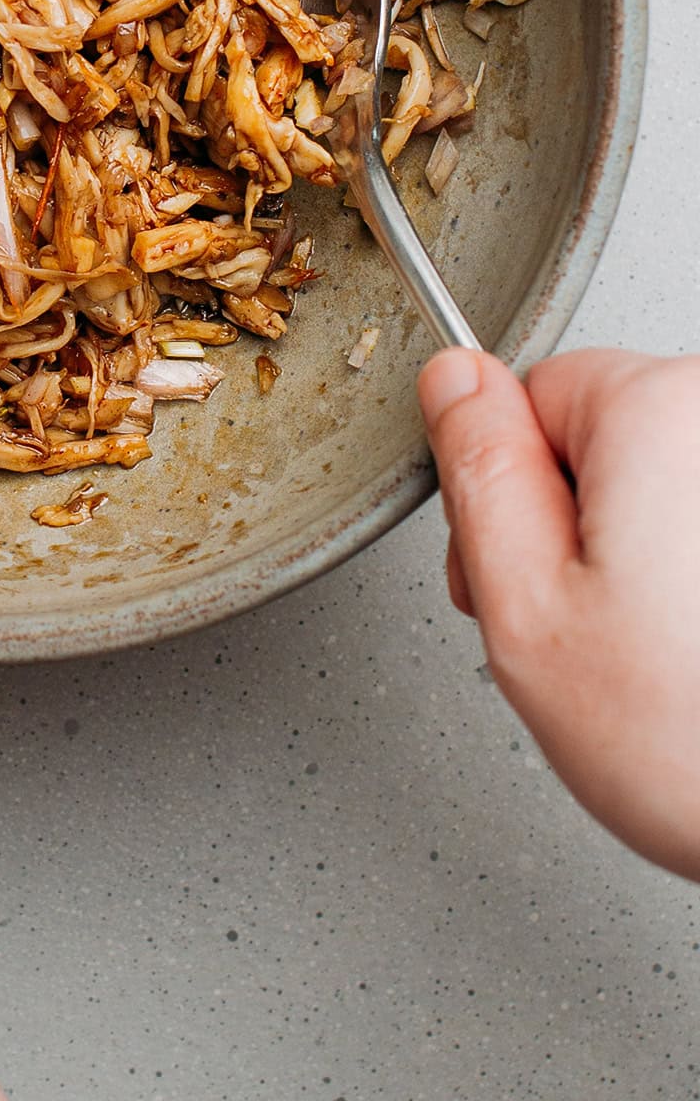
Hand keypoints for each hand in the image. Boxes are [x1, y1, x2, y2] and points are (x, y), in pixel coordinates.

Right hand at [418, 344, 699, 879]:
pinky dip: (695, 583)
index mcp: (662, 411)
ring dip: (650, 565)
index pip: (532, 397)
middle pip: (608, 438)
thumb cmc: (698, 748)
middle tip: (599, 637)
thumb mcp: (528, 612)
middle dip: (581, 532)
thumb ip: (479, 474)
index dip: (508, 499)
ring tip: (666, 662)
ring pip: (667, 490)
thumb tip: (454, 380)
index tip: (537, 582)